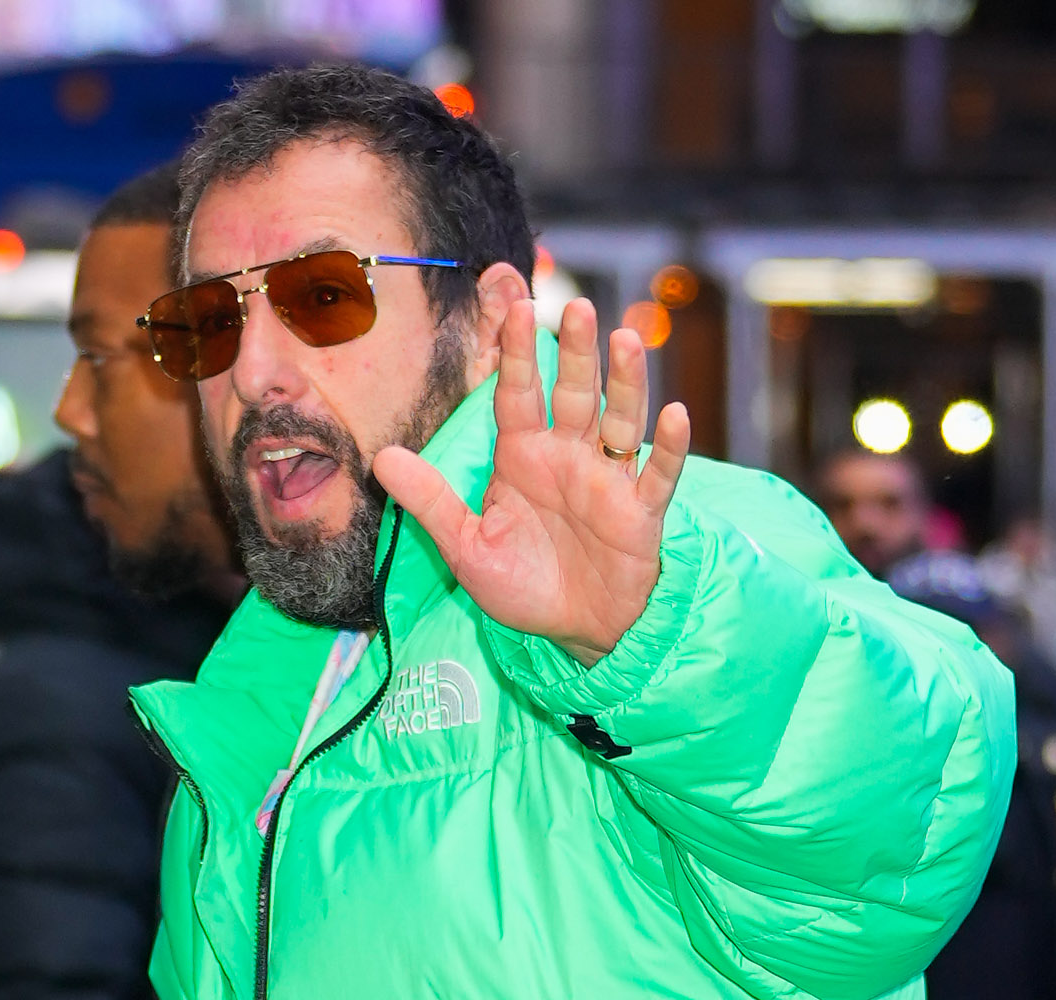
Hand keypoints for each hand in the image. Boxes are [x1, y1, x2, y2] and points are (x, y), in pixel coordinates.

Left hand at [371, 263, 686, 669]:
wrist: (576, 635)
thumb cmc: (524, 587)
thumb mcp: (467, 548)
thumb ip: (430, 501)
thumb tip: (380, 460)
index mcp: (524, 456)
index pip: (519, 394)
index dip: (519, 354)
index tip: (517, 308)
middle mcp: (568, 457)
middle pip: (574, 393)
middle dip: (576, 351)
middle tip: (575, 307)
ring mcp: (608, 480)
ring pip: (620, 420)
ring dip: (625, 382)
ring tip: (625, 340)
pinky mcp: (641, 512)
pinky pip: (658, 474)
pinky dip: (669, 446)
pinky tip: (675, 414)